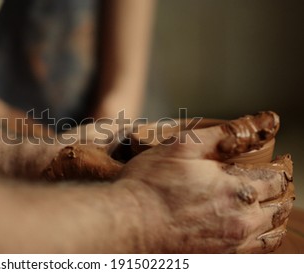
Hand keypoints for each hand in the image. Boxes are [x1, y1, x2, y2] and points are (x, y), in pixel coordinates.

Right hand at [119, 112, 293, 252]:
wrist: (128, 224)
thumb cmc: (150, 184)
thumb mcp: (184, 146)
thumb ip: (227, 134)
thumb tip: (268, 121)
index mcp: (239, 190)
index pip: (278, 177)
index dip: (282, 166)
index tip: (280, 160)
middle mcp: (242, 221)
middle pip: (280, 206)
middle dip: (282, 190)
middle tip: (278, 179)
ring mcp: (232, 244)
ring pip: (273, 232)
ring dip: (277, 215)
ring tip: (272, 204)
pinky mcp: (218, 258)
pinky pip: (257, 252)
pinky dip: (264, 238)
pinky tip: (255, 230)